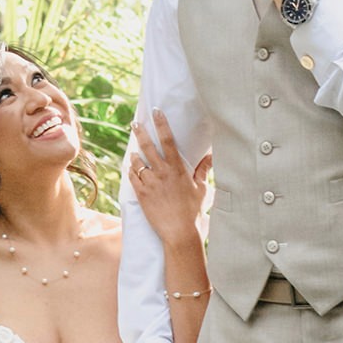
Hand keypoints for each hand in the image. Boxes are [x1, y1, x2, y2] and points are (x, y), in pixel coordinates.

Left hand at [127, 112, 211, 244]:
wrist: (179, 231)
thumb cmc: (192, 210)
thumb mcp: (200, 189)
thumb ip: (203, 170)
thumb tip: (211, 156)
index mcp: (177, 169)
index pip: (168, 140)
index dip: (161, 124)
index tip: (155, 112)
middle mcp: (162, 172)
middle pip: (147, 146)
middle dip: (140, 132)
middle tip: (134, 123)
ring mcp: (149, 183)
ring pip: (137, 162)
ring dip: (135, 156)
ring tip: (134, 153)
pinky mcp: (141, 194)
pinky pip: (132, 177)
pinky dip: (131, 171)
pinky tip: (132, 169)